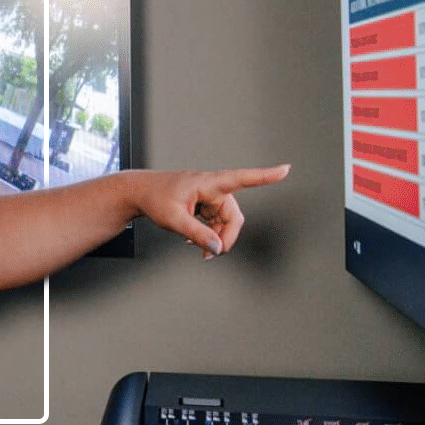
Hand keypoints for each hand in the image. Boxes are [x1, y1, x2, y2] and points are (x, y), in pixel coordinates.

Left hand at [132, 164, 289, 257]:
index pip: (241, 178)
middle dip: (225, 237)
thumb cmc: (154, 198)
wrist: (138, 192)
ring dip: (216, 237)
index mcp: (207, 183)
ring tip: (197, 249)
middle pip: (233, 216)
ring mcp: (209, 196)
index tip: (285, 169)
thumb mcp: (173, 219)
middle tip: (208, 255)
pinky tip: (195, 241)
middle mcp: (212, 187)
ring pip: (226, 222)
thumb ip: (197, 234)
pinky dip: (209, 233)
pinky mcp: (205, 203)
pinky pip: (217, 222)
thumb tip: (218, 248)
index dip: (265, 176)